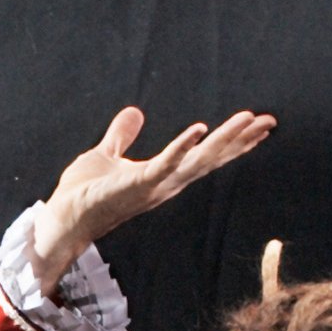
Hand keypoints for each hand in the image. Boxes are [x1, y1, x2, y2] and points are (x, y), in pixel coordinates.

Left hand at [31, 103, 274, 291]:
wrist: (62, 218)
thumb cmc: (83, 192)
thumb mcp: (106, 154)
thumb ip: (122, 136)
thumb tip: (134, 112)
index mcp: (163, 174)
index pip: (204, 155)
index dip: (231, 141)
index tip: (257, 125)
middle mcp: (165, 183)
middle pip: (211, 158)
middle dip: (240, 139)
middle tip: (269, 121)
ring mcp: (153, 185)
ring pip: (197, 161)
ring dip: (223, 140)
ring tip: (248, 120)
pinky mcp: (136, 185)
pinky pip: (164, 164)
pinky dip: (181, 147)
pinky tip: (199, 128)